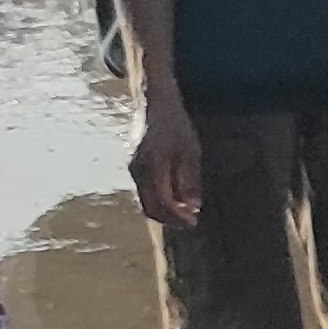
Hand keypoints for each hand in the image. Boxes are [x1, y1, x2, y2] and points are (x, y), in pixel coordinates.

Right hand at [130, 92, 205, 228]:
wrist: (155, 106)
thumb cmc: (176, 126)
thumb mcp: (190, 152)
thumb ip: (190, 181)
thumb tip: (193, 207)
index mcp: (153, 165)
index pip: (163, 201)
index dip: (178, 216)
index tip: (193, 222)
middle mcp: (138, 170)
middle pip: (150, 207)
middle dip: (171, 220)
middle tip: (190, 223)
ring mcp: (133, 170)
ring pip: (146, 202)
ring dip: (165, 213)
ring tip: (185, 214)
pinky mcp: (134, 168)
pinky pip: (145, 193)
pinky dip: (159, 202)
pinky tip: (175, 201)